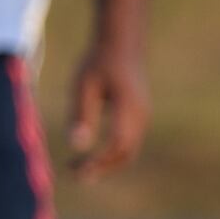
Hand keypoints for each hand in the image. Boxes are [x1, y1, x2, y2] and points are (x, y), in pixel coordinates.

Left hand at [66, 41, 148, 174]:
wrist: (121, 43)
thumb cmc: (98, 61)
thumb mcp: (83, 85)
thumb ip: (82, 114)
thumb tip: (77, 146)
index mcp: (128, 107)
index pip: (116, 144)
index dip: (99, 162)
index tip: (78, 170)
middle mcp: (141, 114)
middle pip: (126, 153)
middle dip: (102, 167)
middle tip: (76, 175)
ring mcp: (143, 115)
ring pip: (129, 149)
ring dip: (107, 162)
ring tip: (79, 168)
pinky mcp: (139, 114)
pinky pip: (129, 141)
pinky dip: (112, 152)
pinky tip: (91, 153)